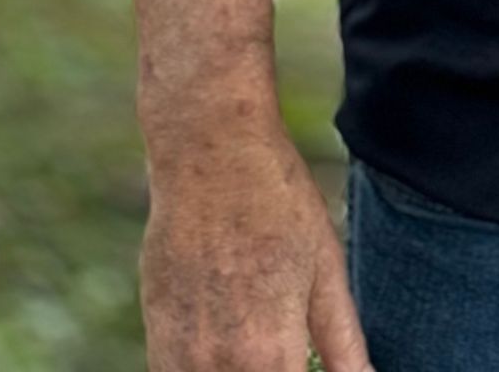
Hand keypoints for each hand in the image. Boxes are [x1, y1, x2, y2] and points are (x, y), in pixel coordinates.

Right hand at [140, 123, 373, 371]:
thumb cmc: (278, 201)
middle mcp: (216, 365)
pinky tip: (231, 348)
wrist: (209, 150)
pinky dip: (208, 370)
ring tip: (263, 343)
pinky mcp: (154, 334)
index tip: (309, 362)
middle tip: (294, 349)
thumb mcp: (326, 268)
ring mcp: (177, 353)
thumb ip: (344, 344)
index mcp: (267, 355)